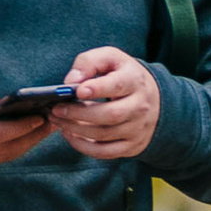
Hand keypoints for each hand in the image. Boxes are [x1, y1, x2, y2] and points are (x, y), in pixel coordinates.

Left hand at [47, 47, 162, 164]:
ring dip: (75, 129)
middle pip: (110, 115)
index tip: (77, 91)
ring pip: (104, 135)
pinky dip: (83, 147)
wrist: (154, 101)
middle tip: (56, 109)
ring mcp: (137, 129)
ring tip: (58, 120)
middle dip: (78, 113)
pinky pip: (105, 152)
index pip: (118, 85)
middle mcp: (140, 107)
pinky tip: (69, 135)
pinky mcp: (131, 146)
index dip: (97, 89)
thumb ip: (90, 62)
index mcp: (135, 81)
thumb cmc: (123, 76)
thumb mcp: (111, 58)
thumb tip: (70, 81)